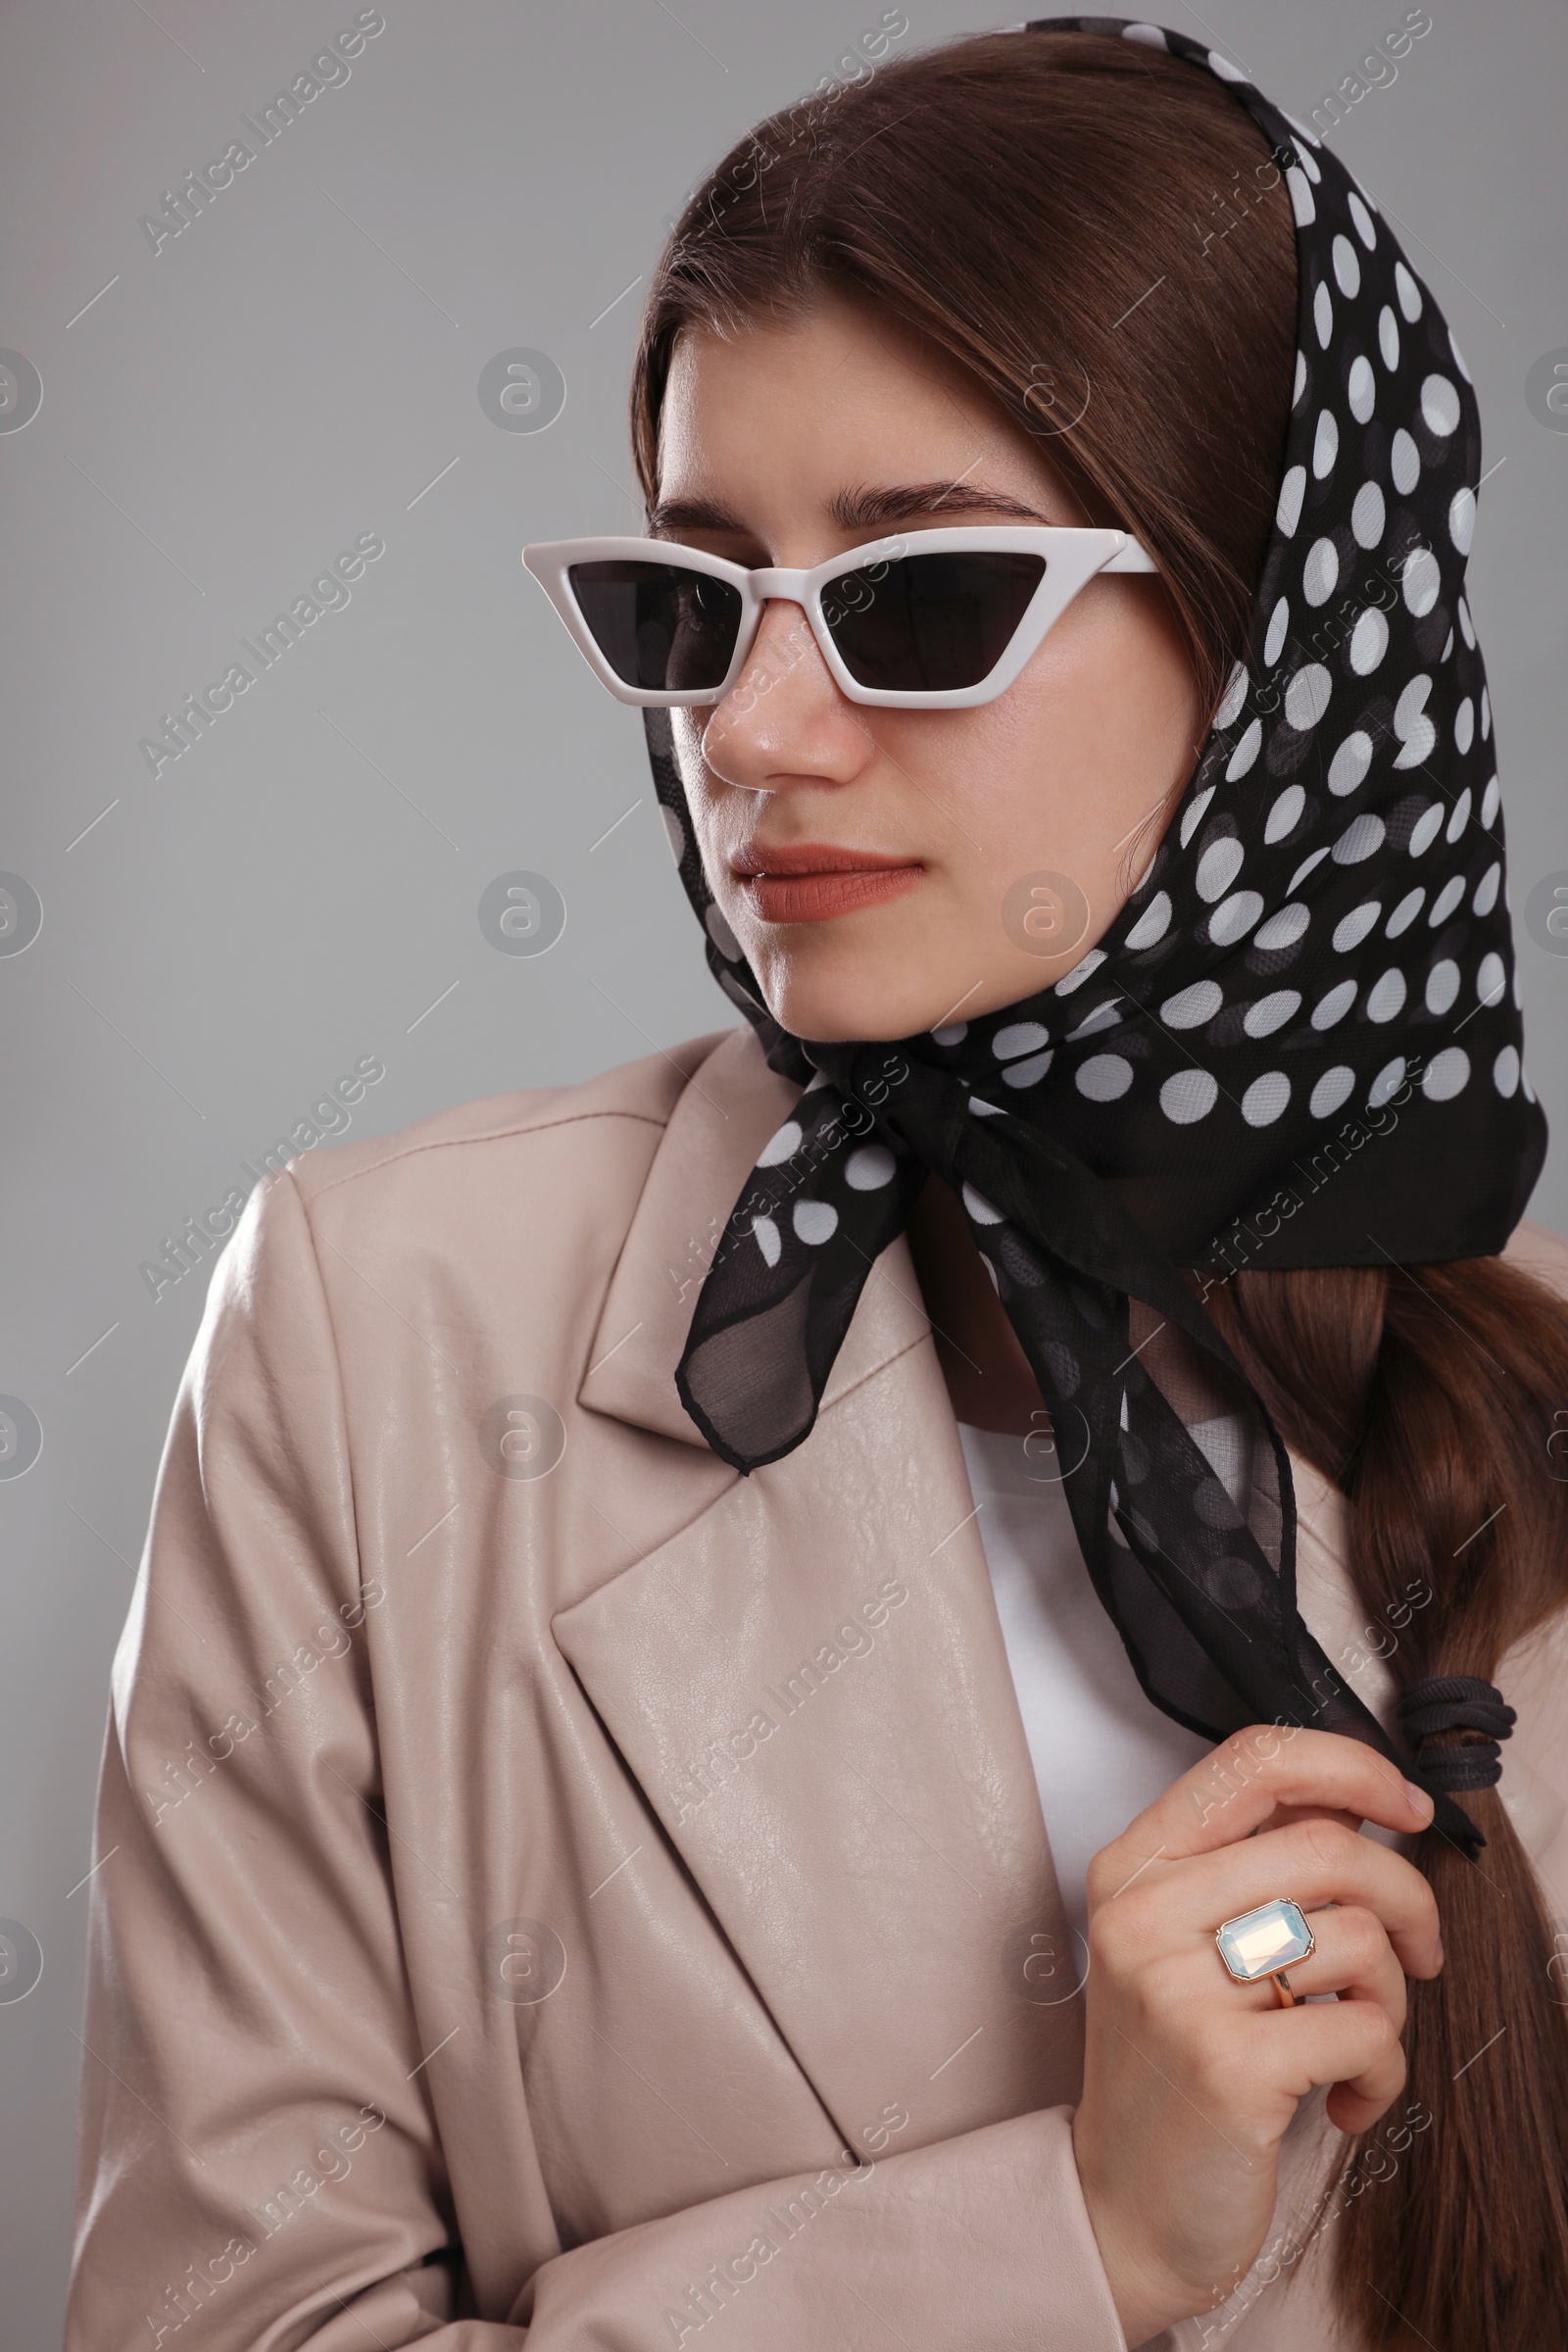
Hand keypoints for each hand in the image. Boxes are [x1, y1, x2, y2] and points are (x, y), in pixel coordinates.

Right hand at [1068, 1726, 1440, 2344]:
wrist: (1125, 2206)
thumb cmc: (1172, 2070)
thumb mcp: (1186, 1944)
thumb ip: (1255, 1863)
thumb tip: (1356, 1797)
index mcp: (1132, 1867)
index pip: (1251, 1759)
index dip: (1349, 1766)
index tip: (1403, 1804)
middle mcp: (1143, 1915)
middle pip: (1328, 1847)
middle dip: (1407, 1898)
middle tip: (1419, 1950)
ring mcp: (1178, 1988)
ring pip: (1357, 1938)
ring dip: (1390, 2002)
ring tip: (1356, 2044)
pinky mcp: (1228, 2066)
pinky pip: (1365, 2029)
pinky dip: (1382, 2071)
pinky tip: (1346, 2099)